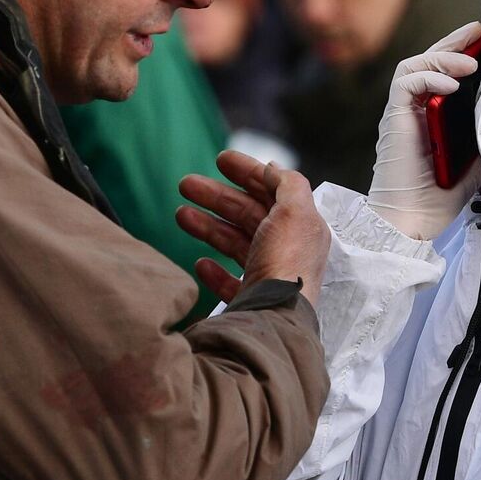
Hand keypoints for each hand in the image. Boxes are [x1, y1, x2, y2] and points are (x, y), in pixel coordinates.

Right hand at [178, 150, 328, 305]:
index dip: (248, 172)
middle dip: (217, 197)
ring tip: (179, 214)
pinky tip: (200, 262)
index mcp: (300, 227)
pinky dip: (215, 271)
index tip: (220, 159)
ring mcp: (269, 277)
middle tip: (185, 184)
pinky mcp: (252, 302)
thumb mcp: (295, 213)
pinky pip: (231, 283)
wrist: (275, 320)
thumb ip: (287, 184)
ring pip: (235, 244)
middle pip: (249, 215)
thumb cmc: (286, 264)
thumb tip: (272, 168)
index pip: (272, 192)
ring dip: (208, 227)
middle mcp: (287, 251)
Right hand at [367, 21, 480, 239]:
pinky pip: (407, 83)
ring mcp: (402, 113)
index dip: (462, 54)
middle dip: (454, 43)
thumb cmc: (439, 196)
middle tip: (478, 30)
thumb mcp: (475, 161)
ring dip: (443, 56)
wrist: (413, 220)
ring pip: (415, 65)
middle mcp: (414, 109)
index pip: (445, 73)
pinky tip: (452, 84)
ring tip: (469, 60)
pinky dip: (429, 76)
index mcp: (431, 116)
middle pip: (429, 61)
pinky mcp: (394, 118)